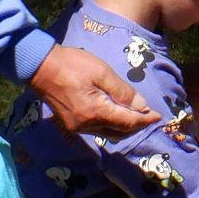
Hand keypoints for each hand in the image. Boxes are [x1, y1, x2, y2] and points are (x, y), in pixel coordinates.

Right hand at [29, 45, 159, 137]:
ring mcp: (78, 127)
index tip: (159, 116)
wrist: (40, 66)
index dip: (145, 120)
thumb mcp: (101, 73)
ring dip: (124, 126)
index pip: (128, 122)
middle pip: (119, 132)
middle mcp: (87, 125)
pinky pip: (97, 129)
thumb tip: (142, 106)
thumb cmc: (72, 65)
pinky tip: (116, 114)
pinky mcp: (71, 123)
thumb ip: (123, 91)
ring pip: (108, 132)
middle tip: (149, 115)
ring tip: (136, 114)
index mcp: (96, 112)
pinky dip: (111, 124)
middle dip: (136, 125)